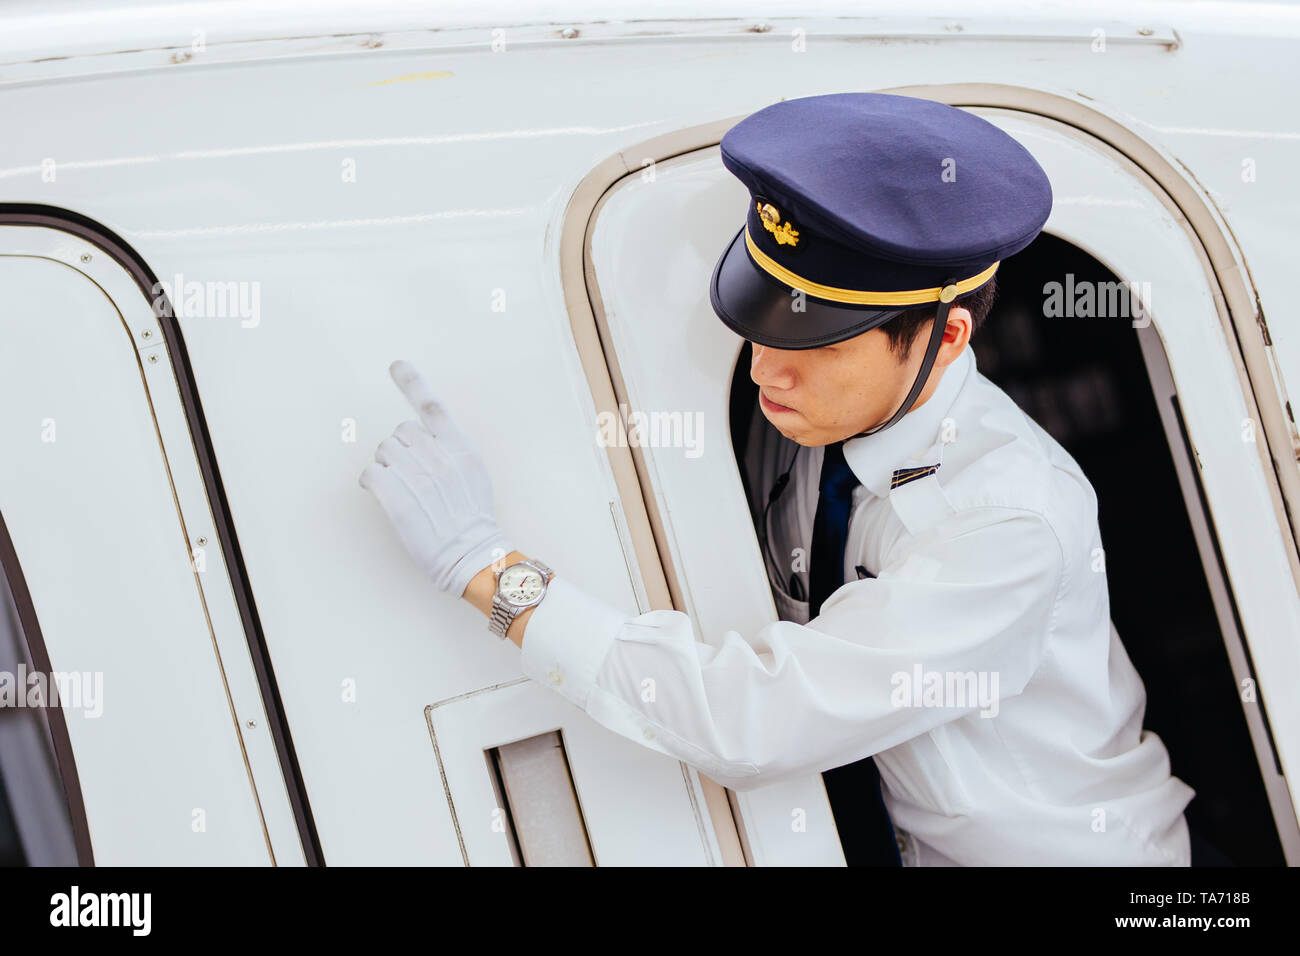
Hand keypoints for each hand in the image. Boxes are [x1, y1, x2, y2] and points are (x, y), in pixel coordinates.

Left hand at [359, 360, 508, 595]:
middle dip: (400, 448)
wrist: (469, 553)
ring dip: (386, 465)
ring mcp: (416, 476)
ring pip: (383, 450)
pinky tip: (381, 492)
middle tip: (409, 473)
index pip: (433, 406)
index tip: (396, 365)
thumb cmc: (472, 518)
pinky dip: (370, 481)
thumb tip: (427, 438)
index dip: (412, 382)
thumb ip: (452, 450)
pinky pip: (370, 473)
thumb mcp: (475, 474)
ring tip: (400, 487)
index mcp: (460, 448)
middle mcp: (438, 457)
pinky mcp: (396, 497)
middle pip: (401, 431)